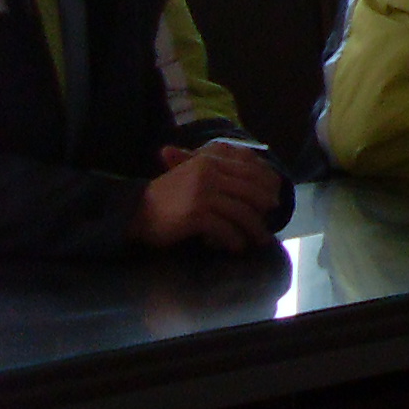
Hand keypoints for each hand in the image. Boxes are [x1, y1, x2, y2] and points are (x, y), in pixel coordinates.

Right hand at [131, 142, 284, 253]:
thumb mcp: (193, 174)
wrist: (133, 211)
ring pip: (242, 212)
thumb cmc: (167, 196)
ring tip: (259, 240)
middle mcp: (208, 173)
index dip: (266, 187)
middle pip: (250, 192)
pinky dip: (234, 240)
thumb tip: (256, 183)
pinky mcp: (196, 214)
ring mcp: (202, 193)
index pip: (250, 171)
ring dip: (254, 229)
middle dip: (264, 210)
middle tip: (270, 224)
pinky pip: (226, 229)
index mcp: (210, 161)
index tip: (274, 202)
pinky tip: (237, 247)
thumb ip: (221, 174)